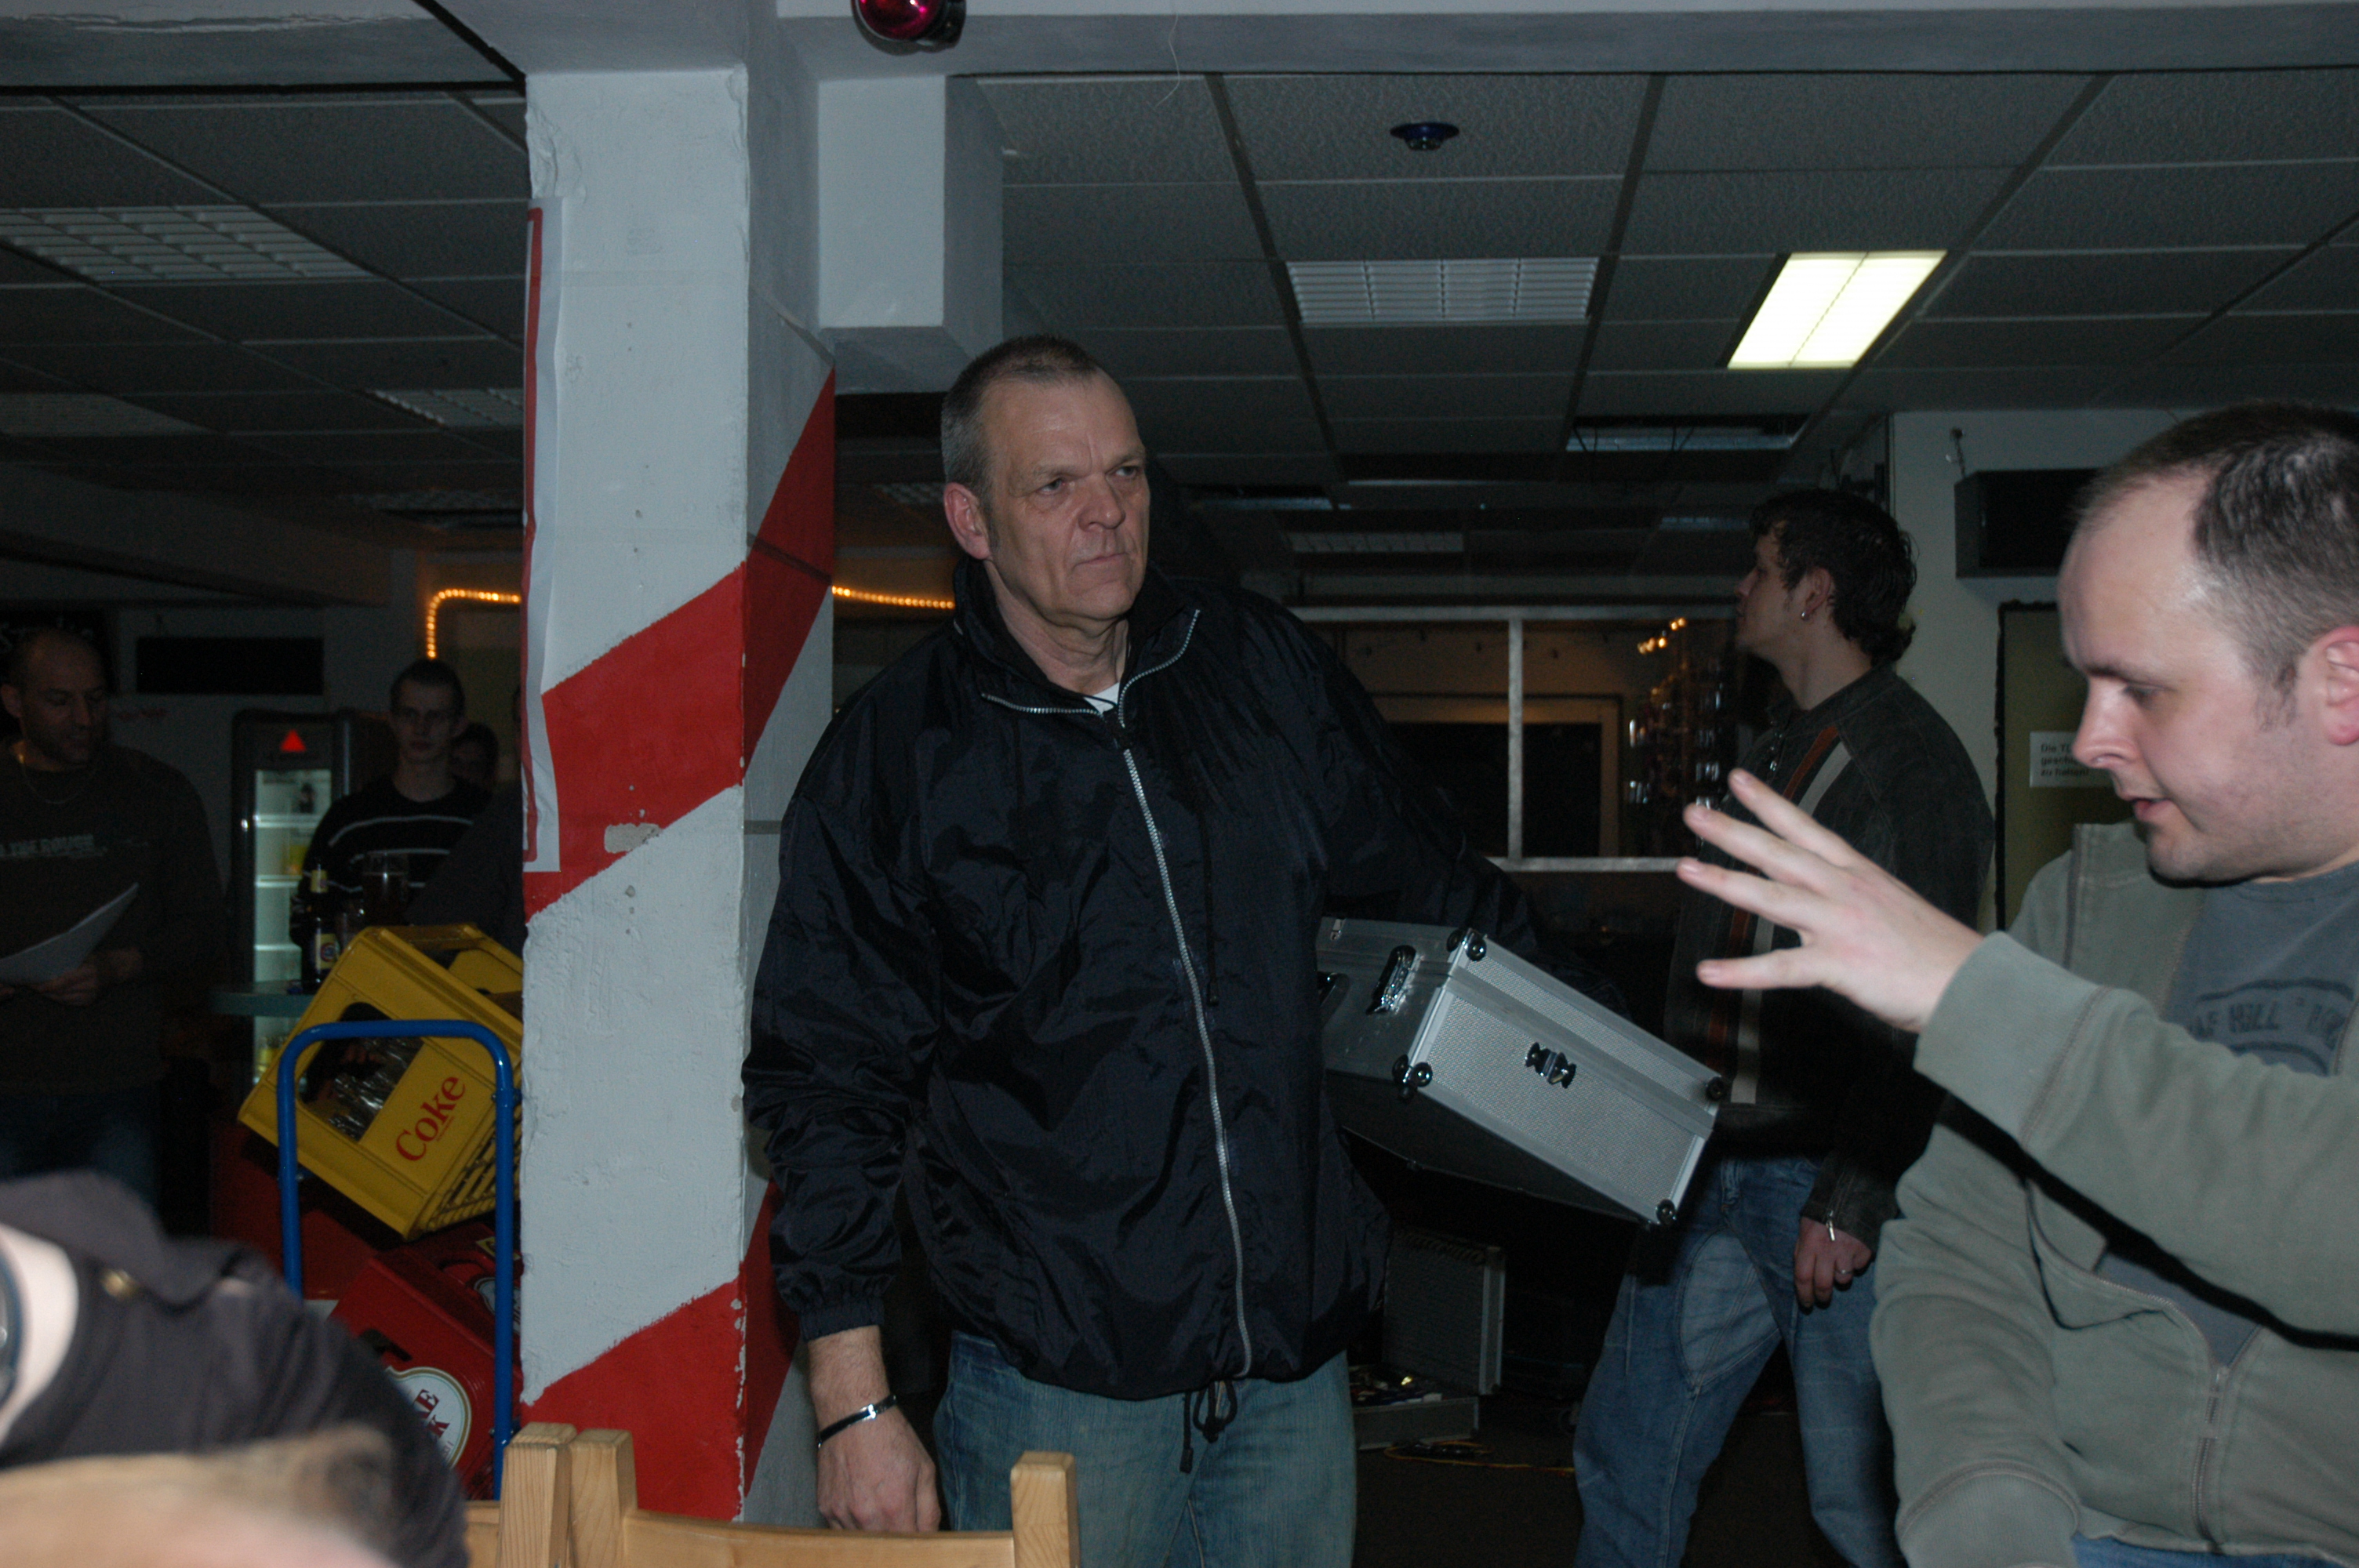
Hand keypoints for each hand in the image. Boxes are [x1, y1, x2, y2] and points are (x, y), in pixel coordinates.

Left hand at [32, 947, 140, 1006]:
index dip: (50, 984)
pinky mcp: (89, 1002)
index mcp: (91, 971)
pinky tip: (51, 993)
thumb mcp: (85, 955)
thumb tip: (46, 964)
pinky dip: (58, 998)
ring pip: (63, 998)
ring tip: (39, 989)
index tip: (36, 985)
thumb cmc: (97, 959)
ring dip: (50, 995)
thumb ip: (68, 961)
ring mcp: (91, 996)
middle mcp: (92, 985)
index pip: (66, 981)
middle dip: (46, 989)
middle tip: (32, 986)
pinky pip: (68, 1002)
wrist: (116, 969)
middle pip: (62, 991)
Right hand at [805, 1326, 938, 1531]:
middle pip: (885, 1551)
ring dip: (874, 1535)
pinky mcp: (825, 1508)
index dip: (917, 1549)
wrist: (852, 1414)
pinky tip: (861, 1503)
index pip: (909, 1550)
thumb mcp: (924, 1468)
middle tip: (901, 1523)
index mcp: (895, 1508)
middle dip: (896, 1544)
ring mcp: (841, 1515)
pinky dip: (854, 1526)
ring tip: (879, 1508)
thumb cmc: (891, 1437)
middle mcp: (866, 1517)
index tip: (920, 1544)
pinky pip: (842, 1531)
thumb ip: (930, 1509)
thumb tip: (931, 1538)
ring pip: (862, 1543)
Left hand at [1679, 771, 1980, 1034]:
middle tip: (1694, 813)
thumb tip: (1815, 907)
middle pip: (1779, 852)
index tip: (1737, 780)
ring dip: (1724, 882)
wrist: (1974, 984)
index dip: (1769, 802)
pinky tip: (1708, 973)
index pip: (1805, 829)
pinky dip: (1741, 971)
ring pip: (1772, 897)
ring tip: (1686, 870)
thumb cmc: (1934, 953)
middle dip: (1733, 830)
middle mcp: (1844, 890)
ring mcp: (1840, 924)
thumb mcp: (1888, 908)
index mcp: (1857, 874)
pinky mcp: (1840, 964)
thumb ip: (1847, 901)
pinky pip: (1781, 968)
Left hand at [1794, 1219, 1872, 1306]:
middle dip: (1822, 1297)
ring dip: (1840, 1278)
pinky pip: (1859, 1267)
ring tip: (1839, 1266)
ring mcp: (1847, 1251)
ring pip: (1843, 1279)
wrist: (1850, 1196)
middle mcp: (1827, 1250)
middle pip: (1823, 1284)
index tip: (1806, 1305)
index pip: (1802, 1277)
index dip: (1803, 1294)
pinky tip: (1852, 1253)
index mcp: (1809, 1243)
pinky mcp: (1865, 1250)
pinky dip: (1855, 1264)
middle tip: (1823, 1300)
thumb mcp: (1806, 1228)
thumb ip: (1803, 1250)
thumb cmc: (1823, 1214)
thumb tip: (1801, 1274)